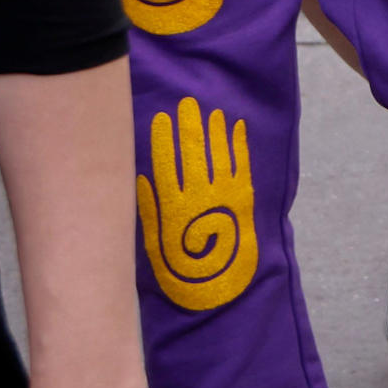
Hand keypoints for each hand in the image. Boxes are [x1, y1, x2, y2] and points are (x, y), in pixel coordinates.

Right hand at [136, 96, 257, 312]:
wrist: (219, 285)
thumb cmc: (180, 267)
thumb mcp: (153, 242)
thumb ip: (148, 208)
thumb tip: (141, 178)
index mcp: (174, 203)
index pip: (166, 162)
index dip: (163, 138)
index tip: (159, 117)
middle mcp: (200, 192)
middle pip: (193, 150)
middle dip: (189, 125)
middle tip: (185, 103)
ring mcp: (225, 191)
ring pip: (218, 152)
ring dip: (213, 129)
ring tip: (208, 110)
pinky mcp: (245, 195)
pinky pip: (241, 162)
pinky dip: (237, 142)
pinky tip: (235, 126)